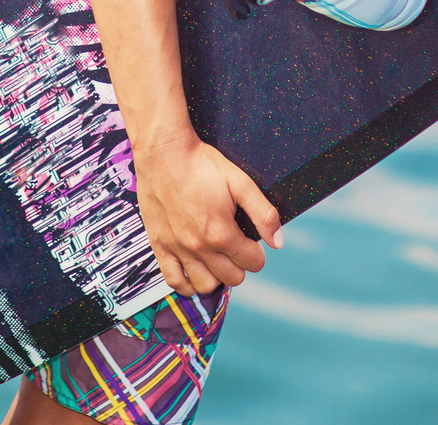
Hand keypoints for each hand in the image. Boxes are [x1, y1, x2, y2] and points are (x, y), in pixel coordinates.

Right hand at [132, 132, 282, 293]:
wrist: (163, 152)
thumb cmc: (201, 164)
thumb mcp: (240, 181)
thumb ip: (263, 213)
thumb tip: (277, 242)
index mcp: (221, 233)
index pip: (253, 263)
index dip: (257, 252)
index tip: (251, 240)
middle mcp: (199, 246)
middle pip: (233, 278)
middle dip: (240, 264)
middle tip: (235, 245)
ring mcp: (177, 248)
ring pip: (205, 285)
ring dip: (216, 276)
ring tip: (217, 258)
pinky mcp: (159, 244)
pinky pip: (174, 281)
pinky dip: (186, 283)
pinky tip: (194, 270)